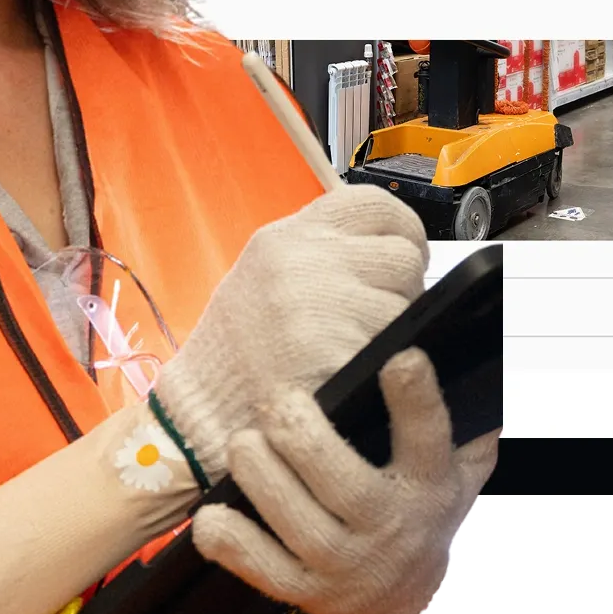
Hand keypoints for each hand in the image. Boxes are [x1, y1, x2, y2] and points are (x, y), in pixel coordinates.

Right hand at [151, 186, 428, 483]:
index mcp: (289, 235)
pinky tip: (356, 375)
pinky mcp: (342, 355)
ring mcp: (324, 308)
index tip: (399, 257)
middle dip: (403, 288)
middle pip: (401, 256)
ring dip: (396, 332)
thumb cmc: (240, 345)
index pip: (374, 205)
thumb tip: (389, 250)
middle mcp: (306, 261)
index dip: (401, 231)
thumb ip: (321, 250)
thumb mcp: (267, 272)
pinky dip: (387, 368)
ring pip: (407, 308)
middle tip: (378, 315)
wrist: (206, 408)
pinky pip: (397, 353)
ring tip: (359, 348)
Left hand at [190, 347, 498, 613]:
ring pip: (301, 527)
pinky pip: (265, 571)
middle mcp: (388, 527)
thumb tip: (466, 346)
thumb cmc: (417, 502)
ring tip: (242, 442)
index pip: (428, 440)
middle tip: (278, 403)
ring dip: (264, 480)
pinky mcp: (305, 589)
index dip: (417, 402)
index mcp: (428, 484)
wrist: (399, 599)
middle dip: (306, 441)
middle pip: (350, 488)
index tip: (401, 359)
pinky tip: (210, 516)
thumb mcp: (458, 465)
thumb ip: (465, 416)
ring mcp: (344, 564)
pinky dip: (233, 545)